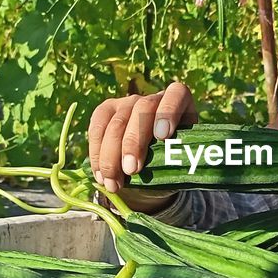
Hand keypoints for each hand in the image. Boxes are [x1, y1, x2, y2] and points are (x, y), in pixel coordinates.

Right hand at [87, 82, 196, 212]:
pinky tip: (101, 175)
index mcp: (180, 103)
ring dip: (111, 157)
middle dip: (133, 143)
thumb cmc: (171, 163)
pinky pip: (97, 129)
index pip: (176, 95)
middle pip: (141, 110)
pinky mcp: (105, 111)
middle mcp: (152, 98)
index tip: (163, 136)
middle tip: (131, 170)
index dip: (168, 112)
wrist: (151, 170)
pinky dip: (97, 155)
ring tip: (113, 183)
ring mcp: (127, 103)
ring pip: (116, 123)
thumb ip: (176, 160)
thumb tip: (170, 169)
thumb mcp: (180, 162)